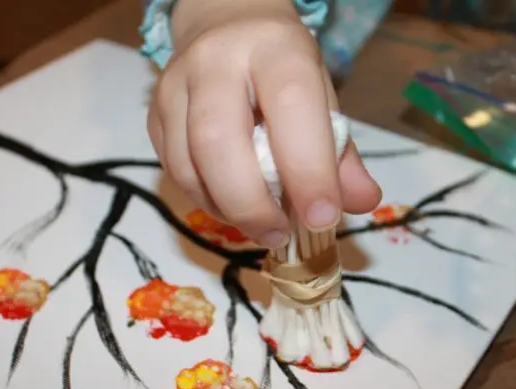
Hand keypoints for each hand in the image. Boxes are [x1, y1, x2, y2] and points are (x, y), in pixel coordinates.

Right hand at [147, 0, 380, 247]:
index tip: (322, 218)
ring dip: (225, 209)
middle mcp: (216, 60)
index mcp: (275, 48)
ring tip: (259, 224)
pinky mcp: (154, 114)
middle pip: (217, 140)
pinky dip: (205, 200)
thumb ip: (342, 154)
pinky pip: (172, 171)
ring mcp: (174, 86)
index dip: (307, 170)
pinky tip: (231, 205)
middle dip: (250, 203)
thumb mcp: (322, 98)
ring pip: (187, 163)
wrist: (227, 28)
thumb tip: (361, 202)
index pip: (291, 107)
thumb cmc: (282, 72)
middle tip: (278, 234)